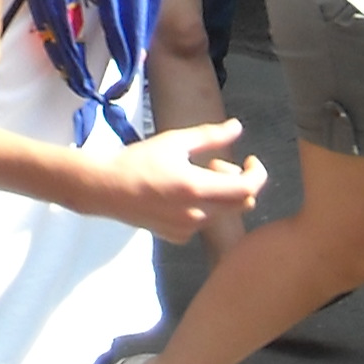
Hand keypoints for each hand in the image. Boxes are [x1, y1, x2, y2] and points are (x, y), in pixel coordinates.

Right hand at [102, 119, 266, 241]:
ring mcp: (188, 229)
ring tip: (192, 177)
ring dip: (219, 194)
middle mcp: (197, 214)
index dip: (257, 173)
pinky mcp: (178, 237)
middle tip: (215, 164)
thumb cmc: (137, 161)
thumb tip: (237, 127)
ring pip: (223, 213)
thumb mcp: (174, 141)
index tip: (251, 160)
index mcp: (197, 188)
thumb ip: (210, 136)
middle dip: (238, 182)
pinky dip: (203, 207)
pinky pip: (204, 222)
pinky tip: (179, 195)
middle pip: (242, 203)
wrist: (105, 189)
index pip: (247, 188)